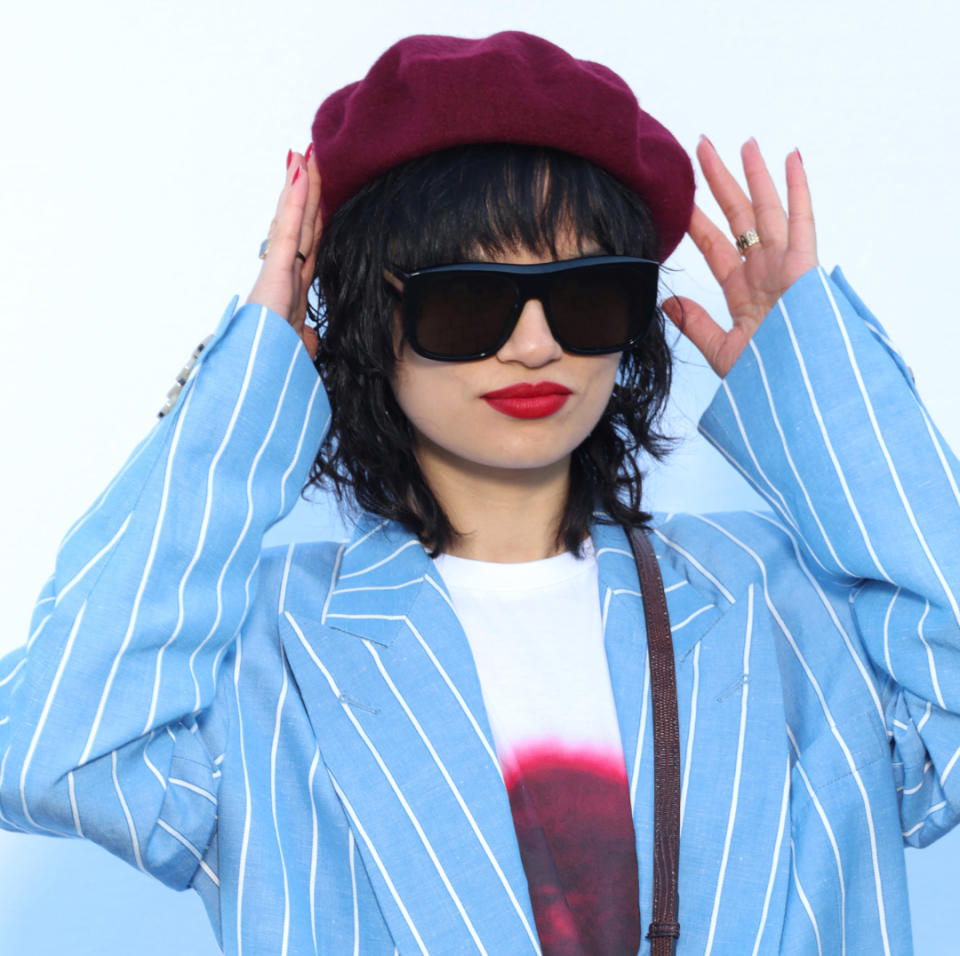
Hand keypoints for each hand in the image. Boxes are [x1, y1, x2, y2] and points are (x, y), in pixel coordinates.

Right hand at [246, 147, 322, 358]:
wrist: (255, 378)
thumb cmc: (268, 366)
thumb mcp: (295, 352)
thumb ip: (303, 341)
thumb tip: (309, 338)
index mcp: (293, 291)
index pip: (307, 246)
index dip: (312, 219)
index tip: (315, 196)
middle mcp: (287, 276)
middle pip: (302, 225)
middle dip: (307, 192)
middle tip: (308, 158)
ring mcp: (281, 270)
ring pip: (296, 220)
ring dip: (300, 185)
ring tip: (302, 153)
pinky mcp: (277, 271)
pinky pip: (290, 229)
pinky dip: (295, 200)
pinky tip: (299, 173)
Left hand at [661, 137, 817, 376]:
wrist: (796, 395)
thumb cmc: (767, 379)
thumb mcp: (722, 350)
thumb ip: (696, 325)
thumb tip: (666, 303)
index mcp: (742, 290)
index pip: (713, 244)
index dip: (695, 218)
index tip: (678, 195)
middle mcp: (763, 272)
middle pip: (737, 217)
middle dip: (719, 182)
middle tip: (701, 149)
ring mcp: (784, 267)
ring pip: (766, 211)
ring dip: (754, 176)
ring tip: (742, 143)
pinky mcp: (804, 268)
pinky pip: (802, 221)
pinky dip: (798, 189)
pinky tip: (791, 159)